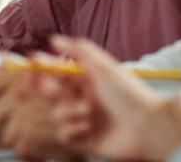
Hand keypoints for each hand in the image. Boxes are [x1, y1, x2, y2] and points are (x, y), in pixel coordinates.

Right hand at [0, 36, 180, 161]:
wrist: (148, 127)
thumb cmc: (128, 93)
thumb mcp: (103, 65)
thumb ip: (78, 49)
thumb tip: (53, 39)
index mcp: (85, 80)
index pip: (56, 71)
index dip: (42, 67)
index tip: (33, 61)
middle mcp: (81, 99)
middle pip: (50, 92)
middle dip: (45, 88)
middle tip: (48, 86)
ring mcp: (81, 120)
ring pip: (55, 112)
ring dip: (66, 110)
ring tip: (86, 112)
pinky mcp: (83, 141)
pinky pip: (63, 134)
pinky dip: (71, 128)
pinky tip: (86, 127)